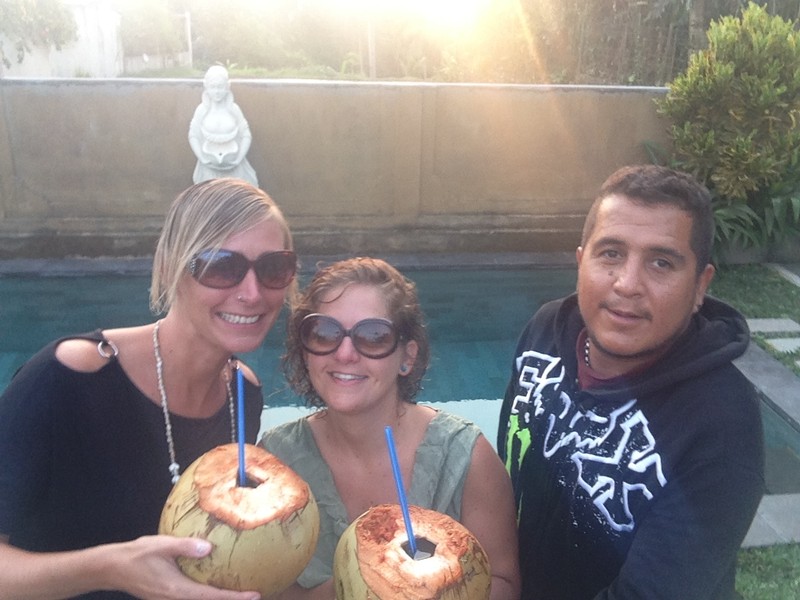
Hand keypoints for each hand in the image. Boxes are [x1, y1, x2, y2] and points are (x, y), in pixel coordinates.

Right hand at [107, 535, 260, 599]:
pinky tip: (216, 584)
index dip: (234, 598)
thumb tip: (208, 547)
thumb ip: (185, 546)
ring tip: (240, 592)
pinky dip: (207, 595)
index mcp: (176, 590)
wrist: (113, 568)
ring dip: (219, 599)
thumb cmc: (137, 555)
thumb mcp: (161, 545)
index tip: (254, 595)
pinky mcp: (168, 597)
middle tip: (255, 595)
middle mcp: (175, 599)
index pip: (211, 597)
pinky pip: (192, 598)